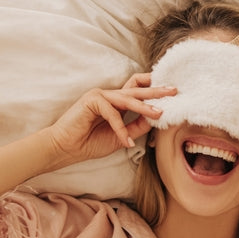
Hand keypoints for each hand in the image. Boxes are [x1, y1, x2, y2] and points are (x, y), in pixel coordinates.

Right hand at [46, 73, 174, 165]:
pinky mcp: (91, 100)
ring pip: (127, 98)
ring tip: (160, 113)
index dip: (152, 88)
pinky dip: (120, 127)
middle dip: (156, 90)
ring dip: (144, 106)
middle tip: (174, 90)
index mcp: (115, 102)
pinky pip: (112, 113)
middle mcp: (109, 96)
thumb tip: (156, 119)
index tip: (170, 91)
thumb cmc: (89, 143)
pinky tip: (125, 141)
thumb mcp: (121, 136)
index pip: (137, 90)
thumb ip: (137, 127)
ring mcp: (99, 96)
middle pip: (136, 90)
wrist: (65, 149)